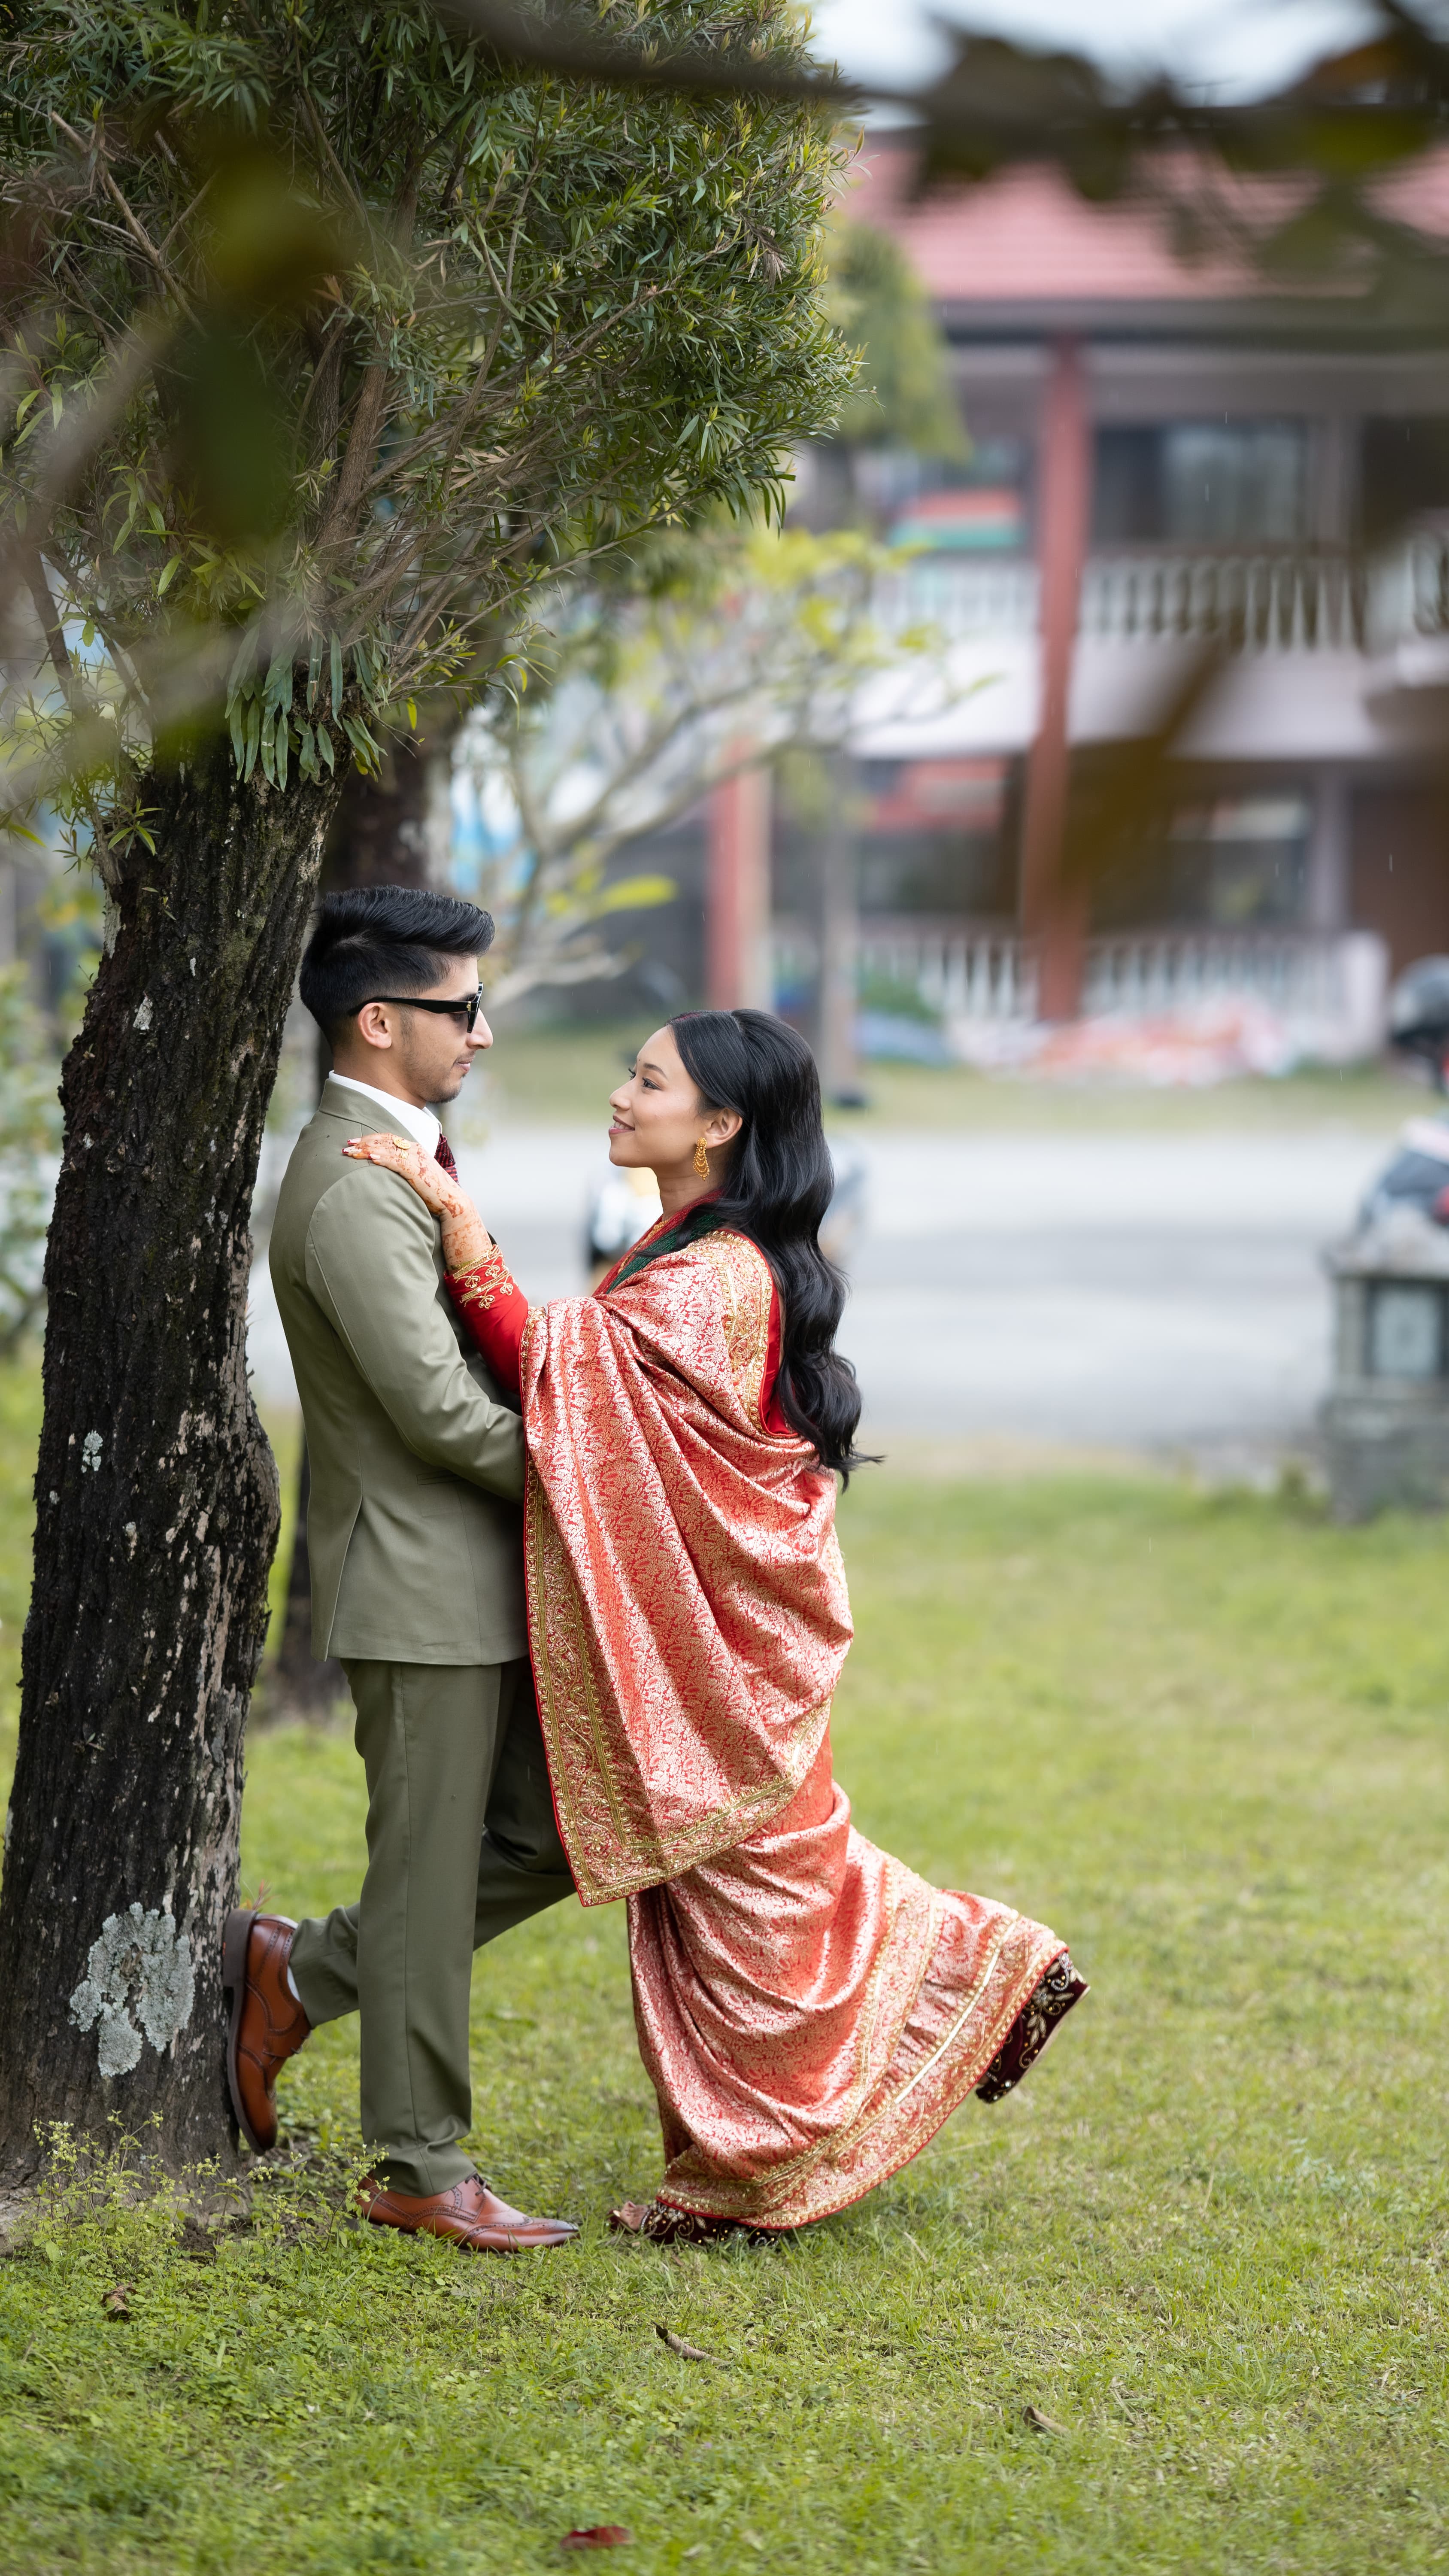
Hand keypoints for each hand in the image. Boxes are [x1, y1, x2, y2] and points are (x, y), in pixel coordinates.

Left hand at [343, 1131, 492, 1271]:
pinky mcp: (416, 1170)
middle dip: (363, 1142)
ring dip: (366, 1150)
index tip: (354, 1142)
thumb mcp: (415, 1175)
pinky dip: (381, 1159)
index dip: (369, 1138)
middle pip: (383, 1140)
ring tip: (350, 1153)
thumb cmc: (432, 1192)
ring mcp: (415, 1159)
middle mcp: (414, 1149)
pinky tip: (370, 1159)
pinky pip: (395, 1162)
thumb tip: (385, 1170)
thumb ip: (402, 1168)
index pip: (387, 1138)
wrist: (451, 1202)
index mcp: (414, 1148)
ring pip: (386, 1149)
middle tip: (346, 1145)